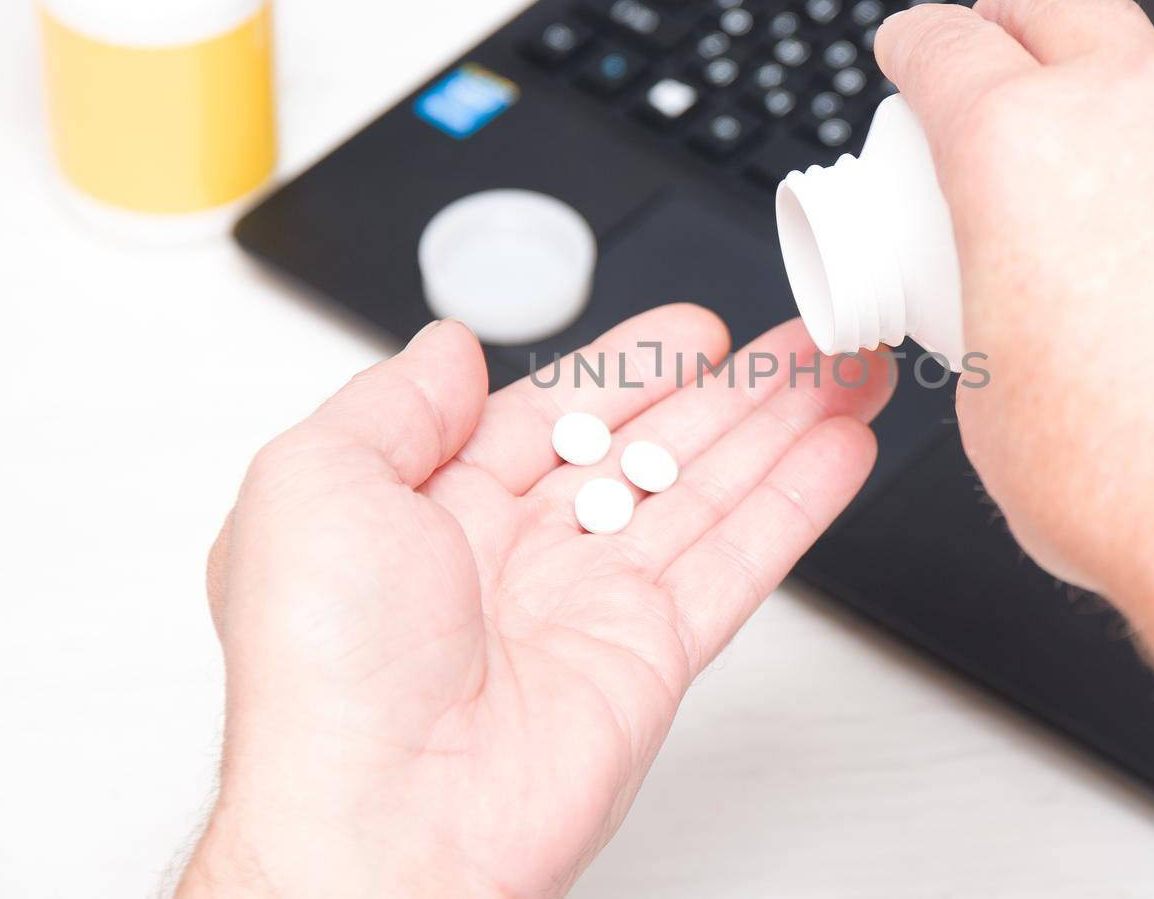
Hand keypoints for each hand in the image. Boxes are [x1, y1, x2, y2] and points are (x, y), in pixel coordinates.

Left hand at [180, 306, 890, 897]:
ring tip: (844, 375)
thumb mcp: (309, 484)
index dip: (631, 366)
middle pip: (650, 446)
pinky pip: (738, 561)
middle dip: (731, 390)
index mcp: (435, 506)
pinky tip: (838, 452)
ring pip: (707, 493)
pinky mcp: (651, 656)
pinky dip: (796, 504)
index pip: (556, 412)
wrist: (382, 822)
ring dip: (781, 430)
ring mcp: (591, 605)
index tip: (693, 331)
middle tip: (802, 342)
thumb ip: (390, 403)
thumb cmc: (320, 673)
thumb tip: (449, 349)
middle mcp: (519, 555)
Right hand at [876, 0, 1153, 898]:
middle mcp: (1133, 115)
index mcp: (1018, 152)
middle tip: (998, 51)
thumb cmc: (1136, 479)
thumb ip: (986, 312)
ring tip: (1113, 148)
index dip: (914, 43)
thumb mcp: (988, 394)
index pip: (944, 46)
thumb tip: (1005, 314)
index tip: (914, 52)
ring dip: (1126, 84)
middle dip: (1012, 19)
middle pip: (1059, 3)